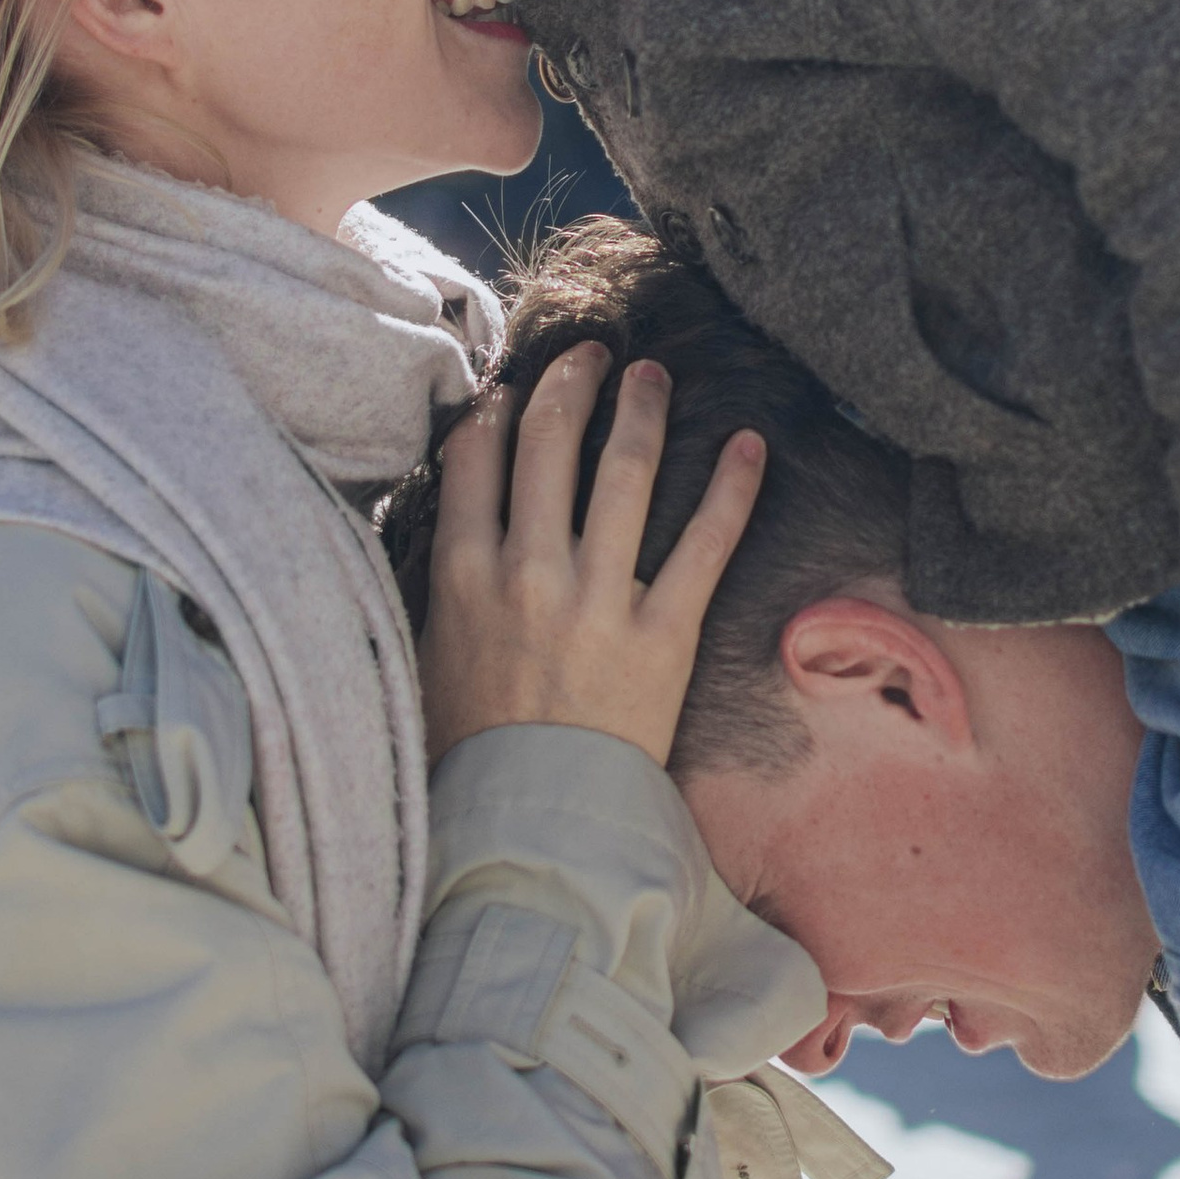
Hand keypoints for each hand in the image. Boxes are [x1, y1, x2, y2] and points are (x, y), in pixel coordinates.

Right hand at [421, 344, 763, 770]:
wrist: (528, 825)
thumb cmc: (472, 750)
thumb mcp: (430, 657)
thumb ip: (443, 587)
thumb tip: (456, 527)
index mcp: (464, 575)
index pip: (474, 459)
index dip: (494, 409)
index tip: (512, 385)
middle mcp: (528, 573)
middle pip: (546, 444)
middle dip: (569, 384)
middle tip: (591, 354)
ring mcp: (598, 600)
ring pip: (622, 474)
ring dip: (640, 412)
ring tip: (653, 376)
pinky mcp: (663, 634)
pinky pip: (705, 544)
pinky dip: (731, 489)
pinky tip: (749, 444)